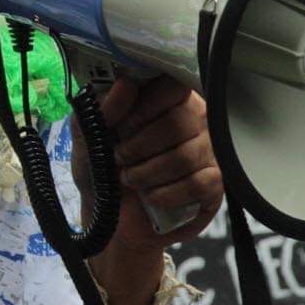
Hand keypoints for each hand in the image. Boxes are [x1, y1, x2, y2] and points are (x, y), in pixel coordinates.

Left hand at [100, 75, 222, 246]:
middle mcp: (195, 119)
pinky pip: (198, 184)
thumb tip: (126, 83)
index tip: (126, 123)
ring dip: (148, 173)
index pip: (174, 85)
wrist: (111, 221)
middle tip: (120, 158)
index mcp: (166, 99)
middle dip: (139, 146)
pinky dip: (166, 194)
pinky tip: (151, 198)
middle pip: (180, 121)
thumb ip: (103, 110)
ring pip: (186, 155)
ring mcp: (210, 151)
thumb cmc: (102, 171)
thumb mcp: (89, 139)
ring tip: (131, 180)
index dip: (149, 104)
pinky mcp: (215, 184)